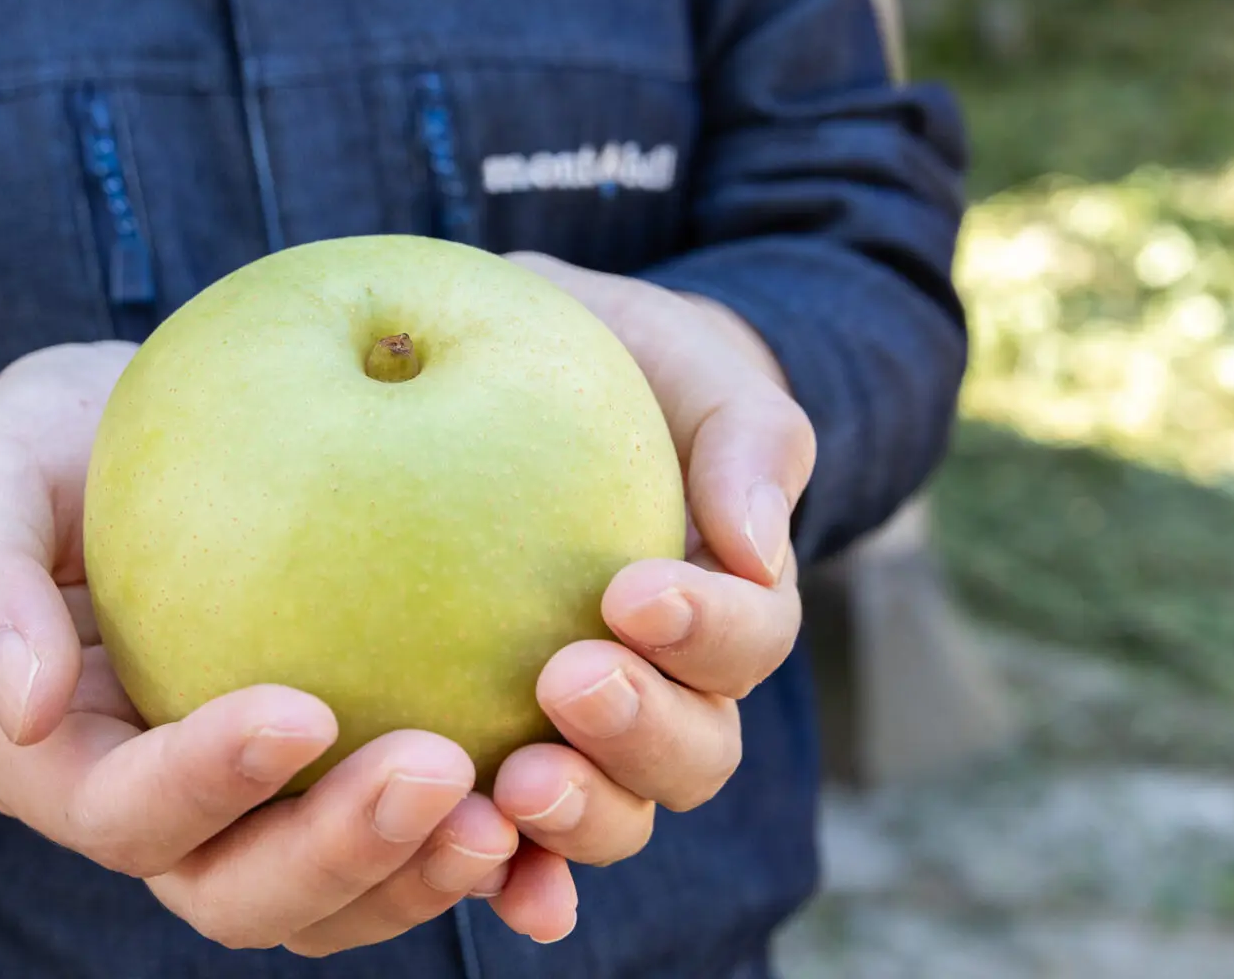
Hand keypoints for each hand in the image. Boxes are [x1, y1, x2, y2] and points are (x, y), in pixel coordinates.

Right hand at [0, 344, 575, 954]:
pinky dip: (483, 847)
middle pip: (239, 895)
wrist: (110, 454)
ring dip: (423, 875)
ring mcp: (250, 813)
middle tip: (440, 773)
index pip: (128, 810)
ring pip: (334, 901)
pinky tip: (559, 792)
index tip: (300, 706)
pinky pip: (405, 843)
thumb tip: (23, 703)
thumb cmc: (38, 455)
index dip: (208, 782)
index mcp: (57, 761)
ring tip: (516, 805)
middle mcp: (159, 815)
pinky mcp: (331, 781)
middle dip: (340, 855)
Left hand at [493, 254, 810, 867]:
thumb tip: (754, 544)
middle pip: (693, 755)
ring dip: (578, 815)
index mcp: (726, 603)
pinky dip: (512, 872)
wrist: (523, 377)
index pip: (746, 639)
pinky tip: (479, 865)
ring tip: (512, 786)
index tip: (632, 592)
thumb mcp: (691, 363)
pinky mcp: (499, 756)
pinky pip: (515, 836)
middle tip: (570, 681)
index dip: (705, 631)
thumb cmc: (622, 360)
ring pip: (616, 814)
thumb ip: (746, 438)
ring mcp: (587, 737)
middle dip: (642, 733)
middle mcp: (670, 688)